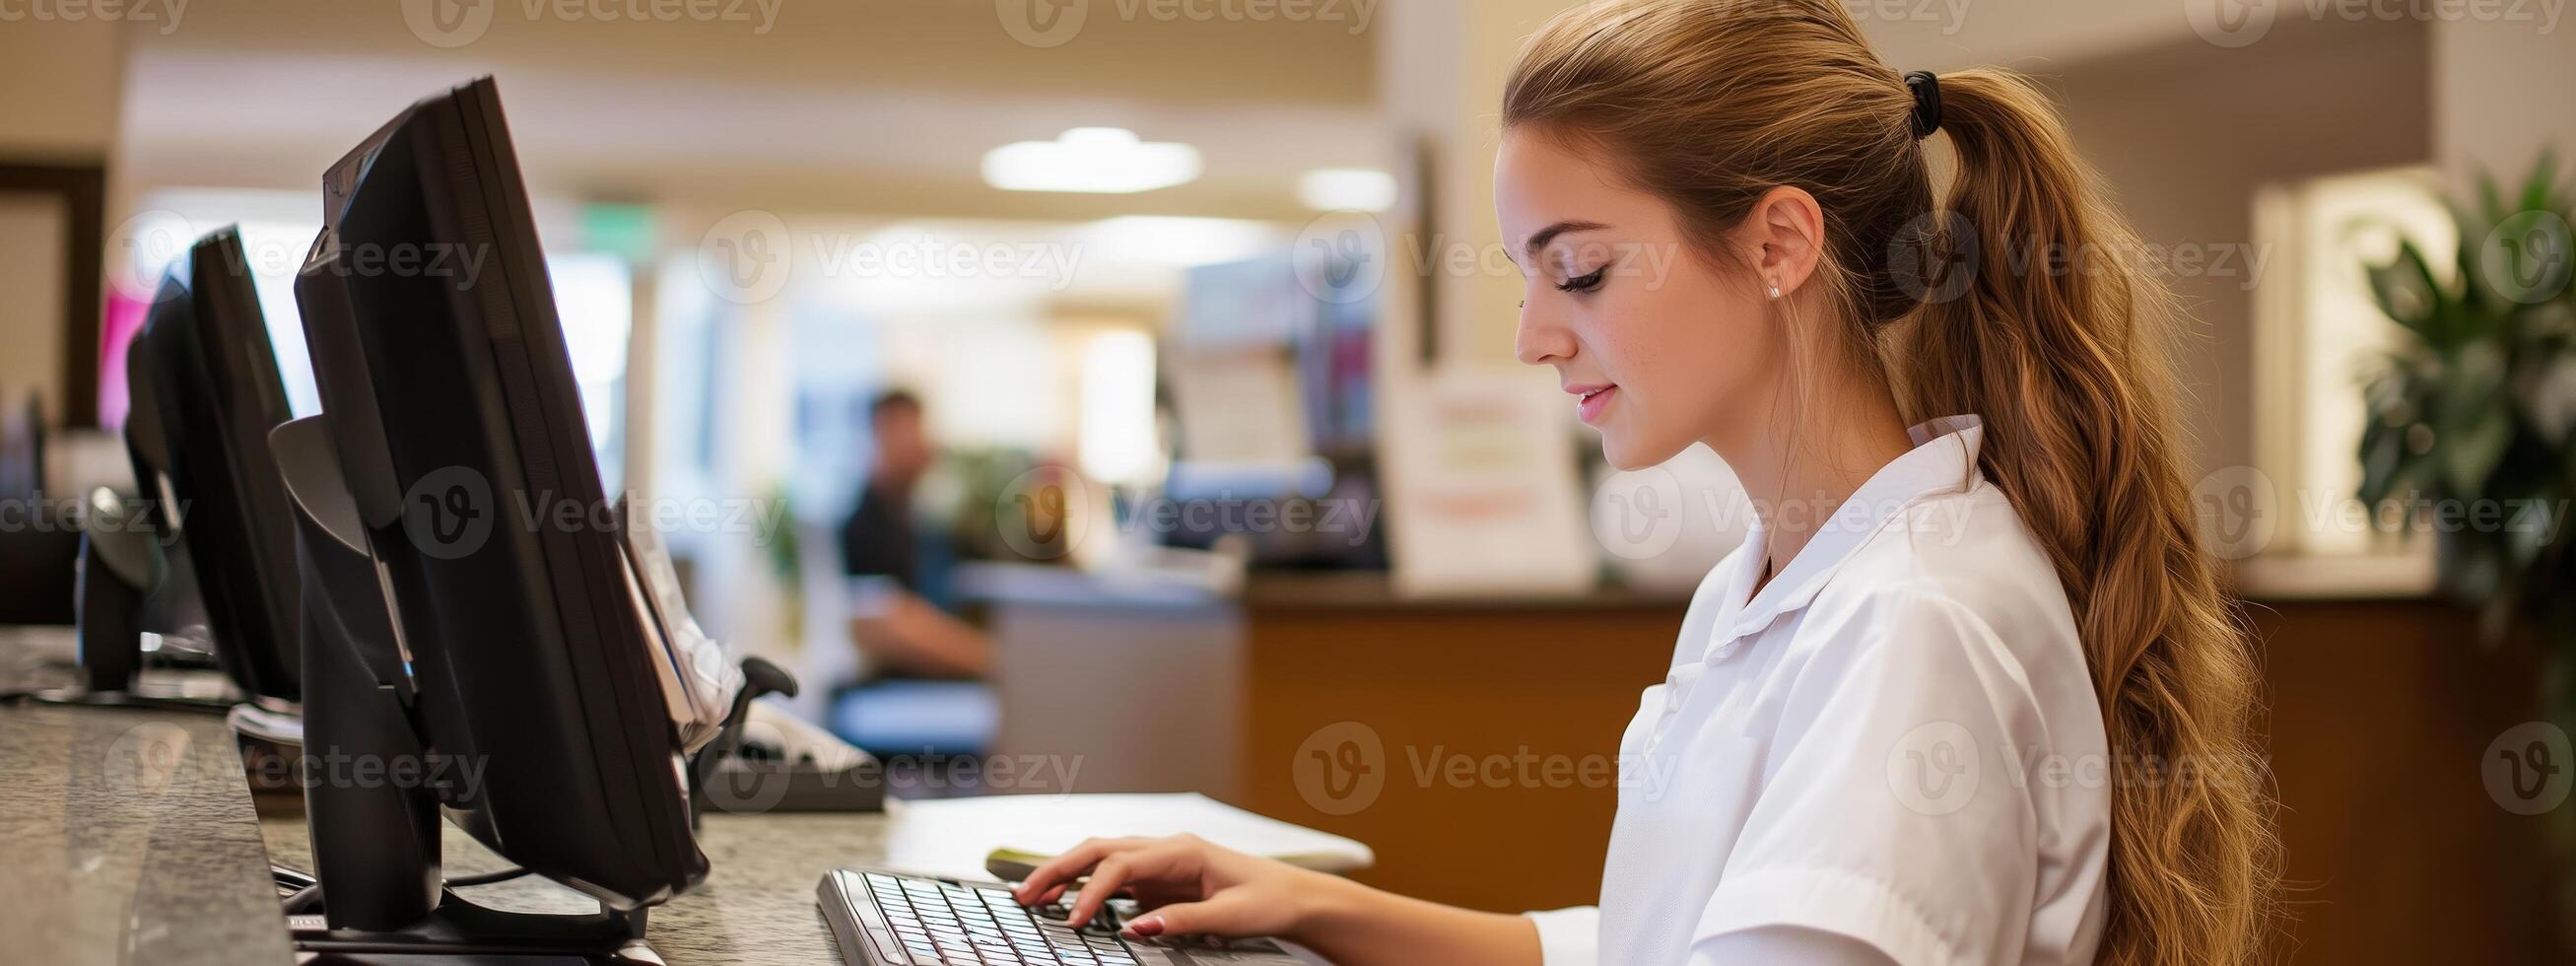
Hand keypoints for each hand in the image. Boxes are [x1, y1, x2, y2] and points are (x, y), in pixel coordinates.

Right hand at [1009, 834, 1332, 940]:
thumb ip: (1182, 921)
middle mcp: (1168, 848)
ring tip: (1034, 896)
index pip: (1121, 865)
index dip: (1092, 892)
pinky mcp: (1161, 879)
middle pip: (1100, 850)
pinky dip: (1087, 886)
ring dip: (1067, 874)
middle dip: (1059, 869)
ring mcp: (1162, 861)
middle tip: (1024, 894)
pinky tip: (1067, 902)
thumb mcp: (1231, 916)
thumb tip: (1134, 927)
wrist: (1296, 897)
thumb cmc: (1270, 900)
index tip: (1072, 920)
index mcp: (1184, 850)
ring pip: (1103, 858)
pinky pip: (1116, 877)